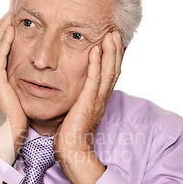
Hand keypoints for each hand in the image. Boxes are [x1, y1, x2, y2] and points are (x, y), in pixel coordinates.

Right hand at [0, 13, 27, 163]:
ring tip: (10, 16)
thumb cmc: (16, 123)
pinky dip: (3, 41)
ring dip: (0, 30)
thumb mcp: (17, 99)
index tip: (11, 24)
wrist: (9, 137)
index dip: (0, 37)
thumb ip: (19, 86)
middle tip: (9, 14)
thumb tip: (30, 77)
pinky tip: (11, 30)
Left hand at [54, 30, 123, 183]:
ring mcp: (97, 100)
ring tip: (110, 35)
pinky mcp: (88, 103)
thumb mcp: (75, 111)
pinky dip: (96, 64)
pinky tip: (95, 51)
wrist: (71, 152)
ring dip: (110, 52)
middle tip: (114, 31)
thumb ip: (77, 99)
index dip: (111, 56)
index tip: (110, 40)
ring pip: (108, 71)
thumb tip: (71, 91)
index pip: (108, 73)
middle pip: (113, 69)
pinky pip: (94, 80)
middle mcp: (101, 97)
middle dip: (115, 49)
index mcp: (98, 99)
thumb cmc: (69, 134)